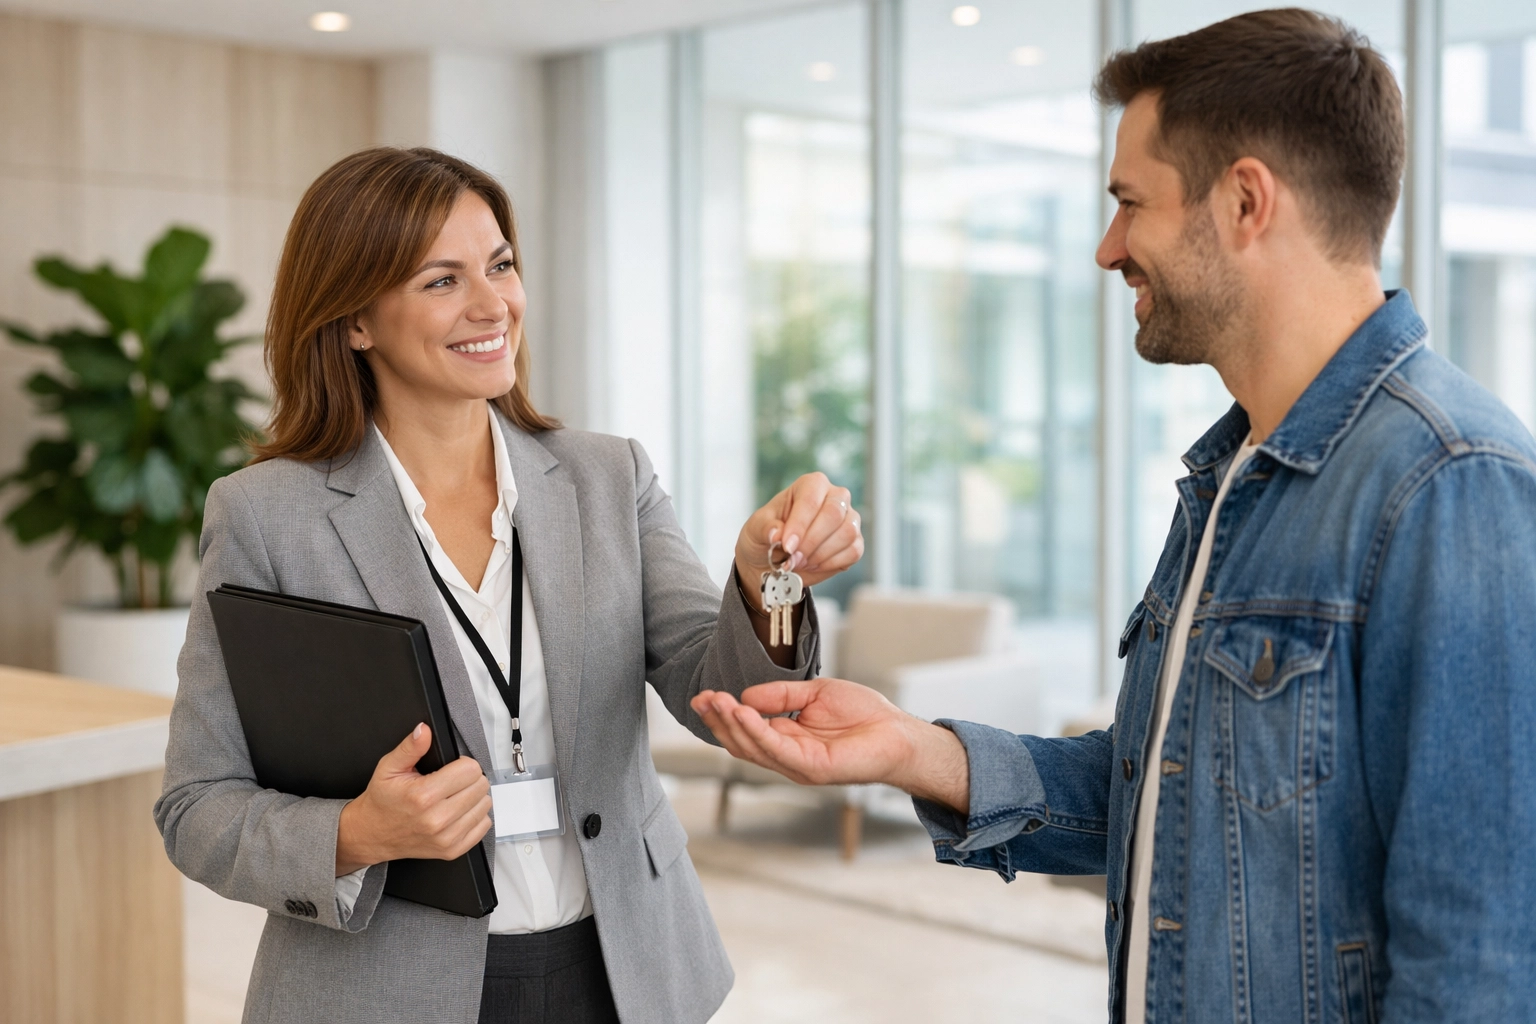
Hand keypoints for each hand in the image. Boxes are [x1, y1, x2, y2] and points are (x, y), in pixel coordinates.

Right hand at [334, 724, 492, 874]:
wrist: (372, 834)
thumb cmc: (382, 801)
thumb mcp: (389, 768)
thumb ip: (410, 747)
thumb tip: (424, 730)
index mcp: (423, 796)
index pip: (470, 770)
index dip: (463, 763)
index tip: (453, 767)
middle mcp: (437, 819)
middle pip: (480, 786)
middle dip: (469, 779)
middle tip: (452, 781)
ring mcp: (446, 837)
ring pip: (485, 805)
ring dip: (474, 797)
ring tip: (454, 796)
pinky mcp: (452, 850)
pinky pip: (484, 826)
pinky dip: (476, 816)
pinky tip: (459, 811)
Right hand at [689, 678, 969, 811]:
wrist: (899, 733)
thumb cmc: (864, 715)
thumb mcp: (815, 693)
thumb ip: (781, 695)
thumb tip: (746, 696)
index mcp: (786, 738)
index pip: (744, 729)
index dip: (722, 713)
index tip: (704, 695)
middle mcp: (787, 755)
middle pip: (741, 742)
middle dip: (718, 720)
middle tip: (703, 698)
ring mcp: (797, 765)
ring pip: (753, 748)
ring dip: (731, 724)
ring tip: (717, 701)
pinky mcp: (812, 768)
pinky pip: (777, 750)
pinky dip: (757, 732)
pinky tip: (743, 712)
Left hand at [734, 473, 862, 599]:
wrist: (774, 559)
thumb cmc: (767, 536)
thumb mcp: (755, 529)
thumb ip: (764, 529)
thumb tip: (777, 534)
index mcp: (811, 485)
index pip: (811, 499)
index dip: (800, 524)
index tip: (787, 546)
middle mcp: (835, 497)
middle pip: (834, 514)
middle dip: (811, 542)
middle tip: (792, 558)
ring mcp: (849, 518)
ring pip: (847, 533)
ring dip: (820, 554)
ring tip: (800, 561)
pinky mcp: (855, 541)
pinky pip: (853, 551)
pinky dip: (830, 563)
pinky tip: (813, 564)